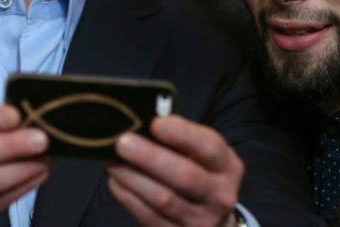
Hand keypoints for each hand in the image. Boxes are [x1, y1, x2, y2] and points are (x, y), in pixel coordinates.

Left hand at [107, 115, 243, 226]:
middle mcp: (220, 196)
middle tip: (122, 142)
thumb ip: (180, 138)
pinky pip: (149, 217)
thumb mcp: (201, 152)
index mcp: (228, 167)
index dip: (182, 135)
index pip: (209, 148)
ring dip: (132, 177)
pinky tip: (115, 182)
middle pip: (185, 176)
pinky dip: (129, 198)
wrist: (212, 217)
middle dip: (150, 158)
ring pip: (164, 199)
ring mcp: (201, 221)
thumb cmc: (199, 171)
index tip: (155, 123)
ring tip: (111, 160)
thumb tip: (142, 124)